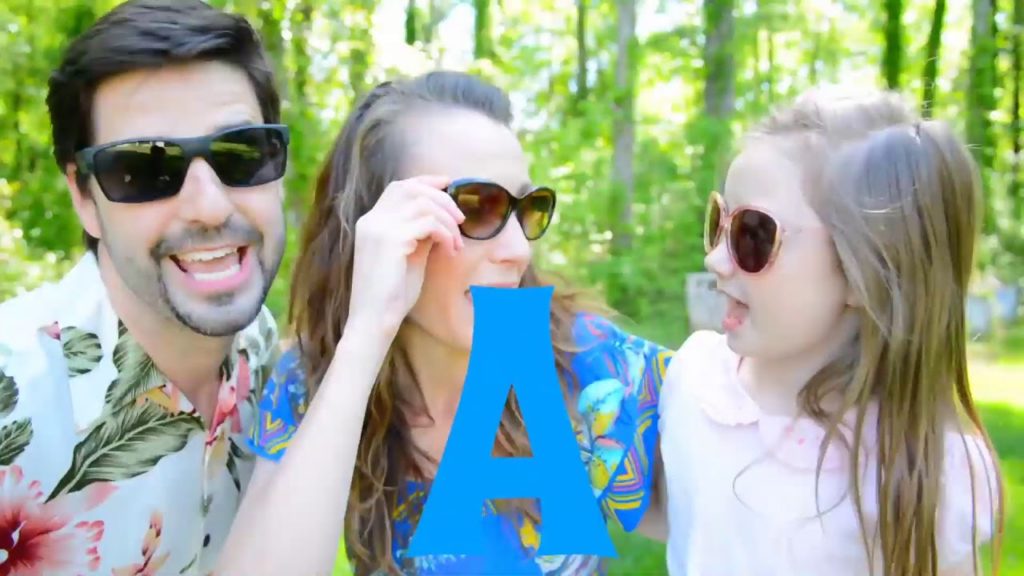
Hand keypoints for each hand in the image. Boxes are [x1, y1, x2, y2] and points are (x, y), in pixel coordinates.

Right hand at [346, 175, 464, 337]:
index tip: (449, 183)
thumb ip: (420, 235)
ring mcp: (379, 229)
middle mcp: (371, 220)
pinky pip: (429, 223)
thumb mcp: (409, 257)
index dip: (425, 181)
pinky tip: (450, 251)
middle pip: (411, 188)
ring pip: (423, 204)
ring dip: (447, 220)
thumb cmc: (392, 295)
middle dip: (442, 198)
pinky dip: (446, 234)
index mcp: (371, 222)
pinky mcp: (391, 241)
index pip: (399, 187)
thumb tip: (442, 219)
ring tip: (456, 243)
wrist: (374, 321)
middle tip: (461, 219)